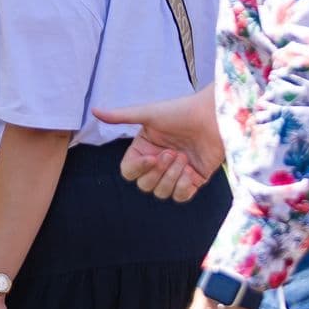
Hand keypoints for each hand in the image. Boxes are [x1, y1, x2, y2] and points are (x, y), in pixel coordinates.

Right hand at [93, 86, 221, 201]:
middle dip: (158, 172)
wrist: (214, 117)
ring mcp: (176, 173)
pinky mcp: (194, 180)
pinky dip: (183, 187)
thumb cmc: (181, 111)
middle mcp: (157, 163)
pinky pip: (180, 197)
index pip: (128, 172)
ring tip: (184, 158)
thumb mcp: (148, 113)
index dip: (138, 169)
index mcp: (143, 149)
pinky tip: (191, 171)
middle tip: (173, 152)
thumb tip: (93, 111)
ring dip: (171, 178)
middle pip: (144, 185)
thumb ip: (120, 116)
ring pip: (161, 193)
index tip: (152, 156)